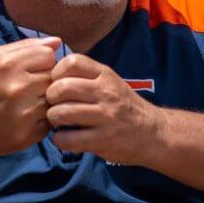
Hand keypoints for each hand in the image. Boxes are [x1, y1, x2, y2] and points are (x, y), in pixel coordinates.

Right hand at [0, 37, 60, 155]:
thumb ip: (27, 46)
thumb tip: (58, 42)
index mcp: (8, 65)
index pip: (49, 56)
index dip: (43, 62)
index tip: (32, 70)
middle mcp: (17, 88)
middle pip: (54, 77)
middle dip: (45, 80)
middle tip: (30, 88)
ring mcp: (24, 113)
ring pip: (55, 98)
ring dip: (46, 100)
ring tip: (29, 102)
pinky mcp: (29, 134)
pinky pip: (51, 119)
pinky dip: (43, 118)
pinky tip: (28, 117)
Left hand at [45, 54, 163, 164]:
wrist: (154, 133)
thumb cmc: (125, 107)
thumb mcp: (110, 82)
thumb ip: (86, 76)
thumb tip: (51, 72)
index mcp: (105, 75)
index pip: (72, 61)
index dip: (56, 72)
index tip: (56, 82)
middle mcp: (105, 93)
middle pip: (62, 87)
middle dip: (50, 97)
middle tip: (53, 104)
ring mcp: (105, 117)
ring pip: (62, 112)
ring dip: (53, 118)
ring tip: (58, 121)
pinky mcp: (103, 140)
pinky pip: (68, 138)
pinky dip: (59, 139)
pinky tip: (64, 138)